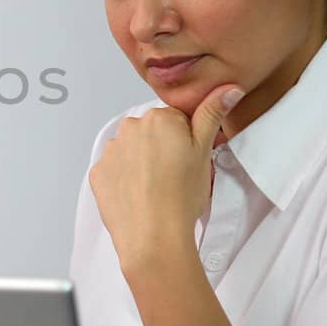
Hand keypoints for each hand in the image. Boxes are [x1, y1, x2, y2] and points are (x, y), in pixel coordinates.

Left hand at [88, 85, 242, 275]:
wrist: (154, 236)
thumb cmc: (181, 197)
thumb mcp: (204, 152)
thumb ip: (212, 114)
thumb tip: (228, 88)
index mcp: (158, 118)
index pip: (175, 120)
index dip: (185, 141)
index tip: (188, 160)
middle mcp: (129, 128)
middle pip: (151, 132)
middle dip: (162, 149)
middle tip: (175, 177)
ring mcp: (110, 151)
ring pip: (132, 151)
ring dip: (142, 163)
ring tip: (157, 189)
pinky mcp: (98, 174)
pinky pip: (114, 170)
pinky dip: (125, 180)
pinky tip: (139, 196)